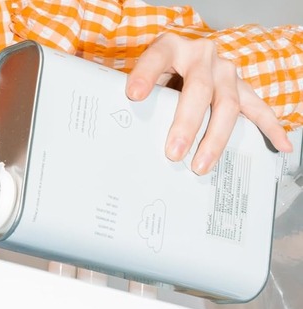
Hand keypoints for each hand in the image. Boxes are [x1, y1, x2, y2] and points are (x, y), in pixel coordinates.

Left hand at [126, 33, 292, 174]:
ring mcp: (225, 71)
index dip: (146, 75)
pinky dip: (271, 127)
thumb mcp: (145, 77)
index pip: (157, 58)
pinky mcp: (240, 86)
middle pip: (199, 90)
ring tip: (201, 165)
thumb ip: (139, 95)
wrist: (181, 59)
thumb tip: (123, 130)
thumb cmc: (157, 73)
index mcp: (170, 47)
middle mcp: (201, 55)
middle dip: (186, 124)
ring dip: (216, 138)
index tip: (134, 94)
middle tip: (173, 152)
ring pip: (227, 104)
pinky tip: (280, 145)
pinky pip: (258, 107)